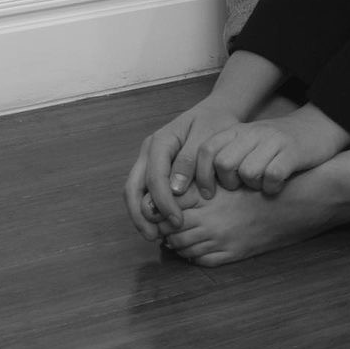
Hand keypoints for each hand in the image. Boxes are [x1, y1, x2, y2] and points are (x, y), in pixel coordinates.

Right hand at [124, 98, 240, 239]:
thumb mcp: (208, 136)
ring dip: (141, 215)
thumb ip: (191, 159)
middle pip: (133, 187)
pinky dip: (148, 209)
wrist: (216, 112)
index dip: (163, 202)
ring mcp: (148, 160)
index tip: (178, 221)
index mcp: (160, 141)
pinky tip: (160, 224)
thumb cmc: (215, 123)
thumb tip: (175, 189)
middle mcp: (148, 151)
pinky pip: (144, 192)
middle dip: (141, 215)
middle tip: (155, 236)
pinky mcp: (154, 169)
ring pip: (134, 192)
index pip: (154, 177)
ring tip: (155, 236)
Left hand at [195, 103, 349, 197]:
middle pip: (224, 163)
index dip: (201, 175)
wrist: (318, 126)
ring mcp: (273, 141)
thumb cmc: (277, 142)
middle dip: (228, 184)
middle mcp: (253, 133)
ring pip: (248, 172)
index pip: (206, 150)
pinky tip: (277, 187)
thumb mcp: (248, 142)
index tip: (208, 194)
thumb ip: (225, 155)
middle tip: (240, 189)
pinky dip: (272, 188)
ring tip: (261, 185)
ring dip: (253, 186)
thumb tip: (193, 185)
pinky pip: (273, 176)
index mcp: (237, 130)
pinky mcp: (293, 152)